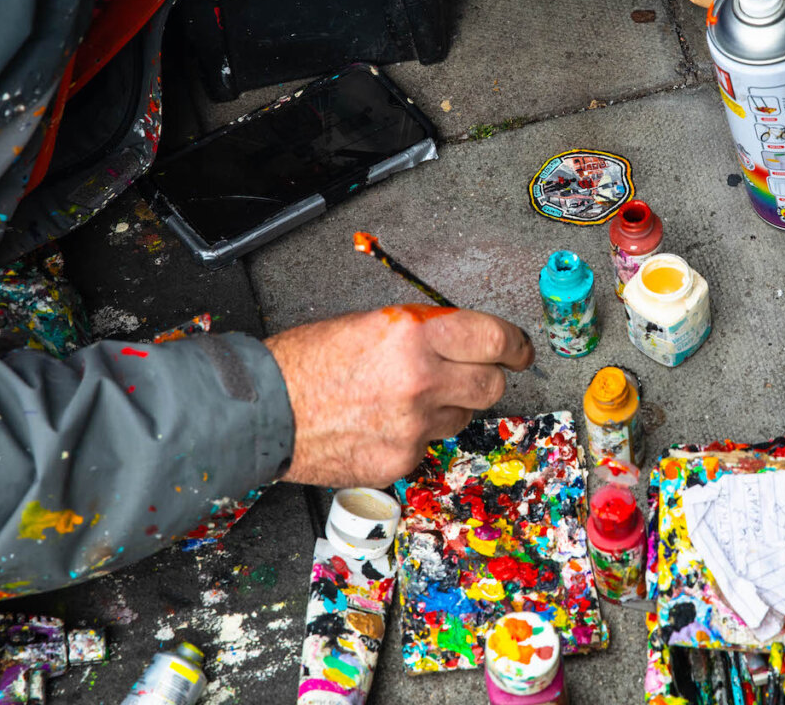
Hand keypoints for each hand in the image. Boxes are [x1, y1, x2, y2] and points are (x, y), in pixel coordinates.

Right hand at [264, 305, 532, 486]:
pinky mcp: (401, 460)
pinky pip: (428, 445)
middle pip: (492, 385)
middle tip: (476, 373)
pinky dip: (415, 435)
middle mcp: (421, 380)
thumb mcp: (369, 323)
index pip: (494, 339)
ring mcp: (413, 427)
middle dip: (488, 377)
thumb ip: (423, 333)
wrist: (264, 412)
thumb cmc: (306, 362)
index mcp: (414, 335)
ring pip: (462, 417)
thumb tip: (463, 341)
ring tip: (404, 398)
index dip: (515, 345)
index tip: (519, 351)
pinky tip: (382, 424)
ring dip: (448, 406)